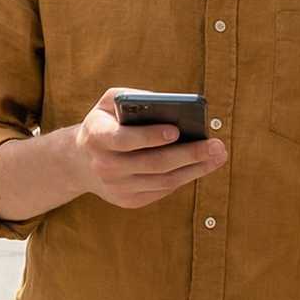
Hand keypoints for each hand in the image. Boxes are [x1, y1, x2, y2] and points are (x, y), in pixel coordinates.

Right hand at [60, 87, 227, 209]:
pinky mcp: (128, 201)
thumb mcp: (110, 103)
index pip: (124, 139)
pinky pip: (161, 190)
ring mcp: (116, 187)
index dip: (150, 136)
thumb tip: (170, 106)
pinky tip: (200, 166)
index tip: (176, 130)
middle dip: (187, 154)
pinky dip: (183, 178)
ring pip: (162, 181)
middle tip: (215, 146)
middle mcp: (104, 165)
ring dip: (194, 169)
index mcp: (96, 136)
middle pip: (152, 163)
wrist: (82, 161)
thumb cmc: (106, 123)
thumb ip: (134, 98)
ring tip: (217, 156)